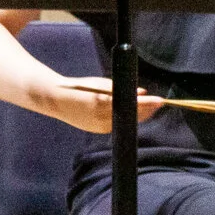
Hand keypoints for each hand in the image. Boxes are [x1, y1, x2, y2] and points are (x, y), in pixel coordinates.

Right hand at [41, 77, 166, 134]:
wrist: (55, 100)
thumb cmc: (79, 88)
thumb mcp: (99, 84)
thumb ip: (120, 88)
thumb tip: (141, 92)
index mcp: (101, 103)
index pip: (130, 104)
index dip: (147, 103)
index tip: (159, 100)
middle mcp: (100, 117)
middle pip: (130, 116)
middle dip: (146, 110)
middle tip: (159, 102)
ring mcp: (98, 126)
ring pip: (125, 122)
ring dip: (139, 115)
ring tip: (151, 108)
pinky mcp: (96, 130)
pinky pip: (117, 125)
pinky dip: (127, 119)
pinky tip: (134, 114)